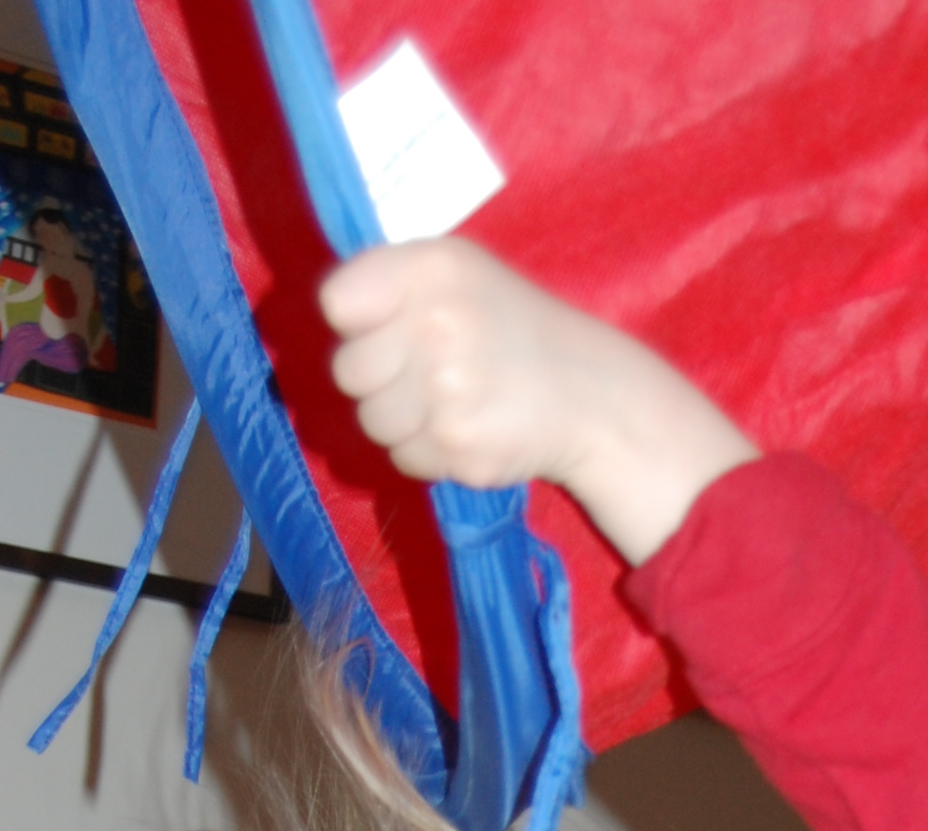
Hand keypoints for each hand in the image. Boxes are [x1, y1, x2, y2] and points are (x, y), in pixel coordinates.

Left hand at [320, 238, 758, 564]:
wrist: (591, 395)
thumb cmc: (513, 329)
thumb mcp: (460, 276)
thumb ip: (392, 283)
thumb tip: (329, 315)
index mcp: (431, 268)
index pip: (337, 303)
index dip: (356, 323)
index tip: (387, 329)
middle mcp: (436, 322)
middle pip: (346, 371)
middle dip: (379, 380)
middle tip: (428, 375)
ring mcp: (447, 388)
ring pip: (371, 421)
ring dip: (402, 422)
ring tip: (451, 405)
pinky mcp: (458, 444)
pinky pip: (404, 458)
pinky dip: (429, 454)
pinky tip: (468, 431)